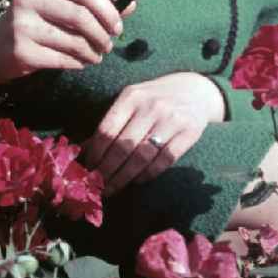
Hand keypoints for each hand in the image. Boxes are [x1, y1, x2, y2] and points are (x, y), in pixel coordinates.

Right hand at [0, 0, 135, 83]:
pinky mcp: (21, 51)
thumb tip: (132, 5)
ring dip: (92, 52)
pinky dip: (78, 63)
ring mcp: (22, 25)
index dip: (107, 10)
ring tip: (96, 55)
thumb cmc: (38, 20)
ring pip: (73, 41)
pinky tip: (80, 62)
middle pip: (81, 17)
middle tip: (109, 45)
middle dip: (102, 34)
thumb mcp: (61, 4)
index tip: (118, 26)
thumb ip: (95, 3)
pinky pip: (62, 60)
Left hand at [84, 72, 225, 195]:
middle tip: (97, 187)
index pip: (107, 130)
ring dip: (124, 177)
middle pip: (123, 147)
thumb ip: (111, 123)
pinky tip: (138, 179)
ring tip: (113, 188)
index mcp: (132, 95)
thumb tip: (82, 151)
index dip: (95, 155)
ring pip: (142, 157)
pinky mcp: (190, 132)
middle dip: (107, 172)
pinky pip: (164, 160)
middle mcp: (152, 105)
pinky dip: (148, 174)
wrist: (196, 90)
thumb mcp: (132, 101)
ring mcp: (172, 118)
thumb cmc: (156, 98)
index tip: (88, 170)